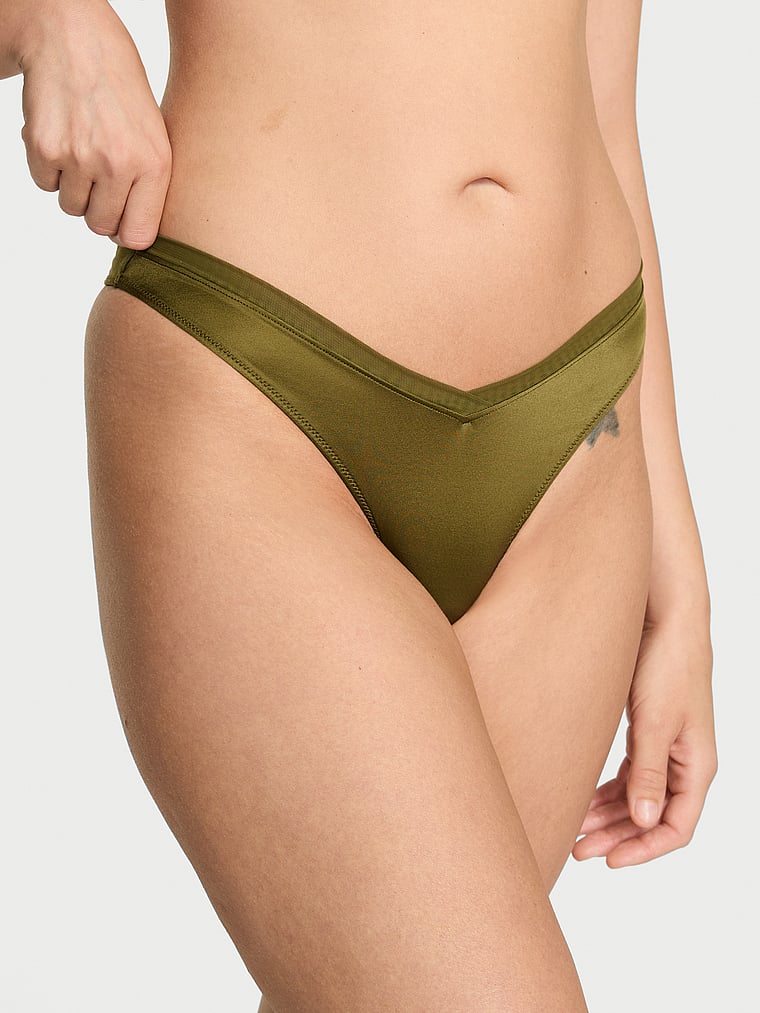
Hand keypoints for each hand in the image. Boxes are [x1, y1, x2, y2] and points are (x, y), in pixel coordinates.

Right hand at [17, 0, 170, 247]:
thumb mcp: (155, 133)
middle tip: (100, 176)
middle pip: (101, 226)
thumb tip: (132, 237)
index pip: (139, 236)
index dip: (127, 231)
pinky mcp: (44, 148)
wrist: (73, 37)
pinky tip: (63, 136)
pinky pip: (45, 184)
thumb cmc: (119, 87)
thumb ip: (150, 186)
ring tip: (84, 148)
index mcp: (154, 164)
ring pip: (71, 207)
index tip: (124, 220)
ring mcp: (80, 158)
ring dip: (74, 186)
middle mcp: (119, 165)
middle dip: (98, 208)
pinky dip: (49, 168)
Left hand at [572, 613, 716, 867]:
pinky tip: (584, 798)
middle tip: (578, 849)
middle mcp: (683, 762)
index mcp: (696, 766)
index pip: (677, 828)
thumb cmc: (666, 666)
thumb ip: (649, 773)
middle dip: (618, 837)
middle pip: (653, 818)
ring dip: (609, 815)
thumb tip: (646, 823)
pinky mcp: (647, 732)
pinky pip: (630, 775)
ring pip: (639, 798)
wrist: (663, 620)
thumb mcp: (654, 723)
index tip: (608, 860)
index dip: (644, 849)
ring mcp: (665, 748)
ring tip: (575, 828)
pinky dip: (609, 791)